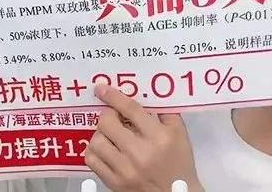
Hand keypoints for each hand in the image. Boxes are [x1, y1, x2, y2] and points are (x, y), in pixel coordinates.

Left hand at [86, 85, 203, 191]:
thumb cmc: (179, 163)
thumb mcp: (179, 133)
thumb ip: (163, 111)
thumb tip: (141, 93)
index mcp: (159, 137)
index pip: (130, 109)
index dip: (112, 96)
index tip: (101, 88)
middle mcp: (140, 153)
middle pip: (107, 123)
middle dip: (108, 115)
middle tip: (114, 117)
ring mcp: (125, 171)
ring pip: (96, 140)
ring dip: (101, 133)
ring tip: (110, 135)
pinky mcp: (115, 184)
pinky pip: (91, 159)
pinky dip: (94, 150)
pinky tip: (104, 148)